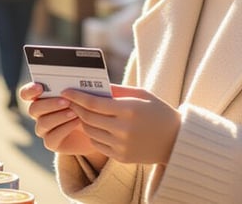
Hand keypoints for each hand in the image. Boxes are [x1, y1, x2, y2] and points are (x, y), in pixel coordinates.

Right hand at [21, 83, 105, 159]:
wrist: (98, 128)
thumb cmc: (89, 106)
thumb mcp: (82, 94)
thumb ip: (75, 87)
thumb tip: (76, 78)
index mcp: (42, 97)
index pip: (26, 94)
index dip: (29, 90)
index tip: (40, 87)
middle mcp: (40, 113)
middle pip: (33, 109)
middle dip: (49, 104)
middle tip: (66, 101)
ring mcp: (44, 129)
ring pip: (42, 123)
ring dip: (59, 116)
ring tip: (75, 112)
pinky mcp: (52, 143)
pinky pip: (51, 138)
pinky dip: (65, 128)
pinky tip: (77, 122)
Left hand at [63, 85, 180, 164]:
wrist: (175, 141)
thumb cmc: (158, 112)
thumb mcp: (141, 94)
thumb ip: (117, 89)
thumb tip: (94, 84)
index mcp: (129, 110)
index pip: (94, 103)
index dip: (77, 97)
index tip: (66, 91)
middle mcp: (123, 129)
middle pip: (88, 117)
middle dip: (76, 107)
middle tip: (69, 100)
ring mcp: (121, 145)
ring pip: (90, 132)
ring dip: (82, 121)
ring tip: (81, 112)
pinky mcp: (121, 157)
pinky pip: (97, 144)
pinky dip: (92, 134)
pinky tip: (94, 126)